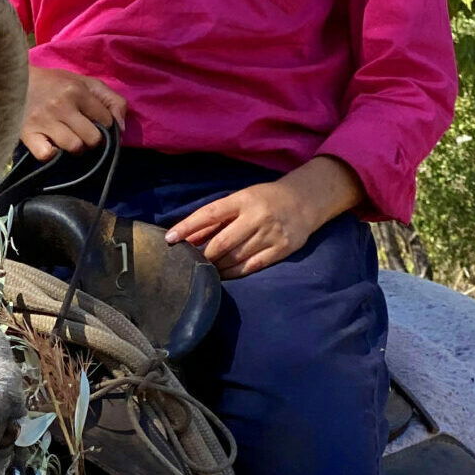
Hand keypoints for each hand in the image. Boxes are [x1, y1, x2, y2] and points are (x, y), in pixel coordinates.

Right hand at [22, 66, 126, 160]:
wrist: (15, 80)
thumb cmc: (55, 83)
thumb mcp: (85, 82)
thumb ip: (111, 100)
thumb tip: (122, 129)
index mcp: (77, 91)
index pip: (106, 120)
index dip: (106, 125)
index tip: (96, 122)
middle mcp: (61, 106)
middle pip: (93, 138)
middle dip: (92, 139)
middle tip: (83, 134)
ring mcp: (43, 121)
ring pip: (74, 147)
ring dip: (75, 147)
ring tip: (69, 139)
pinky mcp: (27, 134)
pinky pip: (47, 155)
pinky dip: (52, 154)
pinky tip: (52, 145)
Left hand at [164, 156, 363, 278]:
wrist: (305, 201)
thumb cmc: (265, 199)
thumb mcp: (241, 199)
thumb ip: (218, 217)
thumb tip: (188, 236)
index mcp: (243, 199)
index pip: (209, 214)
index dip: (188, 227)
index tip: (169, 238)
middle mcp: (257, 216)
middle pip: (222, 242)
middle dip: (203, 255)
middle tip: (190, 263)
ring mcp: (271, 234)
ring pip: (236, 257)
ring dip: (217, 267)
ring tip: (205, 271)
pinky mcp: (282, 249)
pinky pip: (252, 266)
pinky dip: (234, 273)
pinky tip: (224, 275)